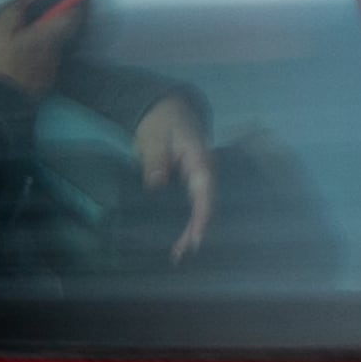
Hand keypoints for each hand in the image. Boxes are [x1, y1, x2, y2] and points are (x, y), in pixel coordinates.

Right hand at [0, 0, 98, 97]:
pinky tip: (18, 59)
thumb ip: (17, 7)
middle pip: (62, 30)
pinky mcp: (42, 85)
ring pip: (51, 47)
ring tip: (20, 38)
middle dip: (53, 19)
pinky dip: (35, 56)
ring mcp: (50, 71)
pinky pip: (42, 63)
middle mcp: (54, 53)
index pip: (73, 13)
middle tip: (37, 12)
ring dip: (41, 39)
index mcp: (47, 35)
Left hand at [131, 91, 216, 259]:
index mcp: (200, 160)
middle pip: (206, 205)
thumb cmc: (162, 120)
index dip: (202, 216)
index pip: (205, 192)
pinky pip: (193, 205)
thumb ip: (156, 158)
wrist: (168, 108)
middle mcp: (204, 172)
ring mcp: (199, 178)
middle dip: (195, 231)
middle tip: (180, 253)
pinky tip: (180, 239)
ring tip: (178, 253)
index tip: (196, 237)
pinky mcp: (191, 182)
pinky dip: (187, 222)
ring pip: (200, 208)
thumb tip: (156, 182)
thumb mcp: (155, 136)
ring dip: (191, 231)